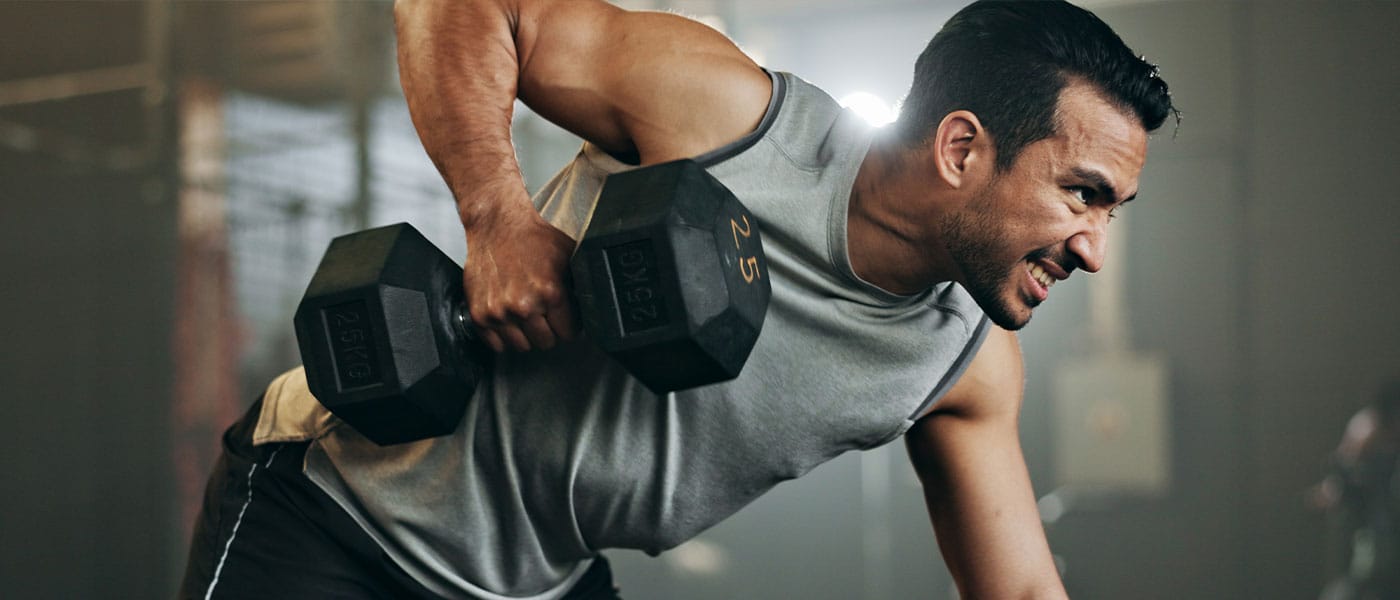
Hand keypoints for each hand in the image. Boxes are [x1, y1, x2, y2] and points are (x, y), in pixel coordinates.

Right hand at [462, 204, 578, 352]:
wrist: (495, 223)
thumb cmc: (530, 235)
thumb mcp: (569, 255)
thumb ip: (581, 283)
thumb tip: (594, 303)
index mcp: (550, 293)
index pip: (569, 334)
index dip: (569, 325)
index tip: (565, 318)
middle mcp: (523, 306)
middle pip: (546, 342)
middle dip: (549, 329)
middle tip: (545, 313)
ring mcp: (499, 313)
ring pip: (522, 346)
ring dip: (526, 334)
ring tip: (526, 313)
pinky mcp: (479, 314)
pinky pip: (497, 345)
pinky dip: (503, 335)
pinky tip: (509, 318)